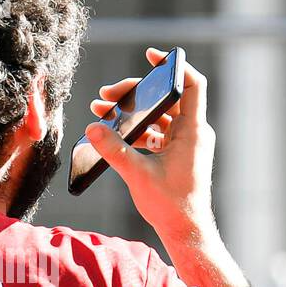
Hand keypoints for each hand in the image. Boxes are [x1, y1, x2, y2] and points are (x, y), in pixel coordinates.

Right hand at [82, 47, 216, 239]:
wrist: (185, 230)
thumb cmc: (171, 205)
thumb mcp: (137, 174)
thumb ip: (114, 149)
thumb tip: (93, 128)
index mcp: (193, 131)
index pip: (191, 85)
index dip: (174, 66)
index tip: (152, 55)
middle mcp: (193, 132)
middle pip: (165, 98)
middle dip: (136, 93)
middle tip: (108, 95)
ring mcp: (185, 143)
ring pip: (159, 115)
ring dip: (133, 113)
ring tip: (103, 111)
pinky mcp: (176, 154)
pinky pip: (157, 132)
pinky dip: (138, 129)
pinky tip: (114, 133)